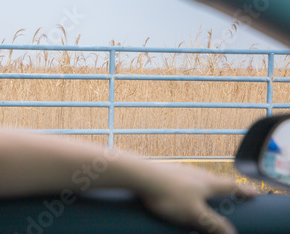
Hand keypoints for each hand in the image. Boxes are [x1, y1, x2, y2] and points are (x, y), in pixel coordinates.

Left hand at [138, 163, 256, 233]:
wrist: (141, 176)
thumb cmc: (169, 195)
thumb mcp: (195, 214)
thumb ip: (213, 224)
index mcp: (208, 183)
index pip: (232, 186)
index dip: (244, 191)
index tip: (255, 192)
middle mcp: (197, 173)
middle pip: (216, 180)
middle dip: (225, 187)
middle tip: (232, 192)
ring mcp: (181, 171)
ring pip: (199, 178)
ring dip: (206, 185)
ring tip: (207, 193)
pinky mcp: (166, 172)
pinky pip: (183, 179)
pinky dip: (189, 186)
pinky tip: (181, 191)